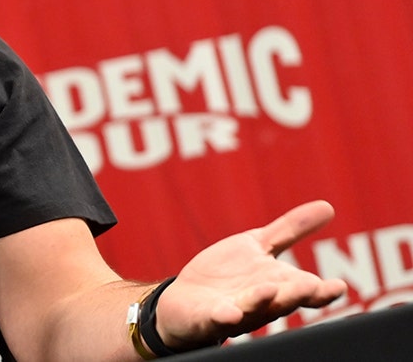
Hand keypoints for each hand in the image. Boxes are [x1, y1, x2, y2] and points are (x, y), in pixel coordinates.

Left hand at [154, 200, 347, 349]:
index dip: (322, 291)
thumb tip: (328, 207)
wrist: (186, 300)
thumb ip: (290, 230)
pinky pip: (217, 318)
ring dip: (262, 301)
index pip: (306, 291)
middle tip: (312, 287)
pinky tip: (229, 313)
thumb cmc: (230, 276)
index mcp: (279, 286)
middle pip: (283, 301)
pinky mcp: (207, 317)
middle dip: (296, 294)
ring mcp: (235, 312)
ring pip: (253, 310)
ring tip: (269, 290)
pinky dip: (224, 316)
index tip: (339, 286)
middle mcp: (262, 304)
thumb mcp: (259, 246)